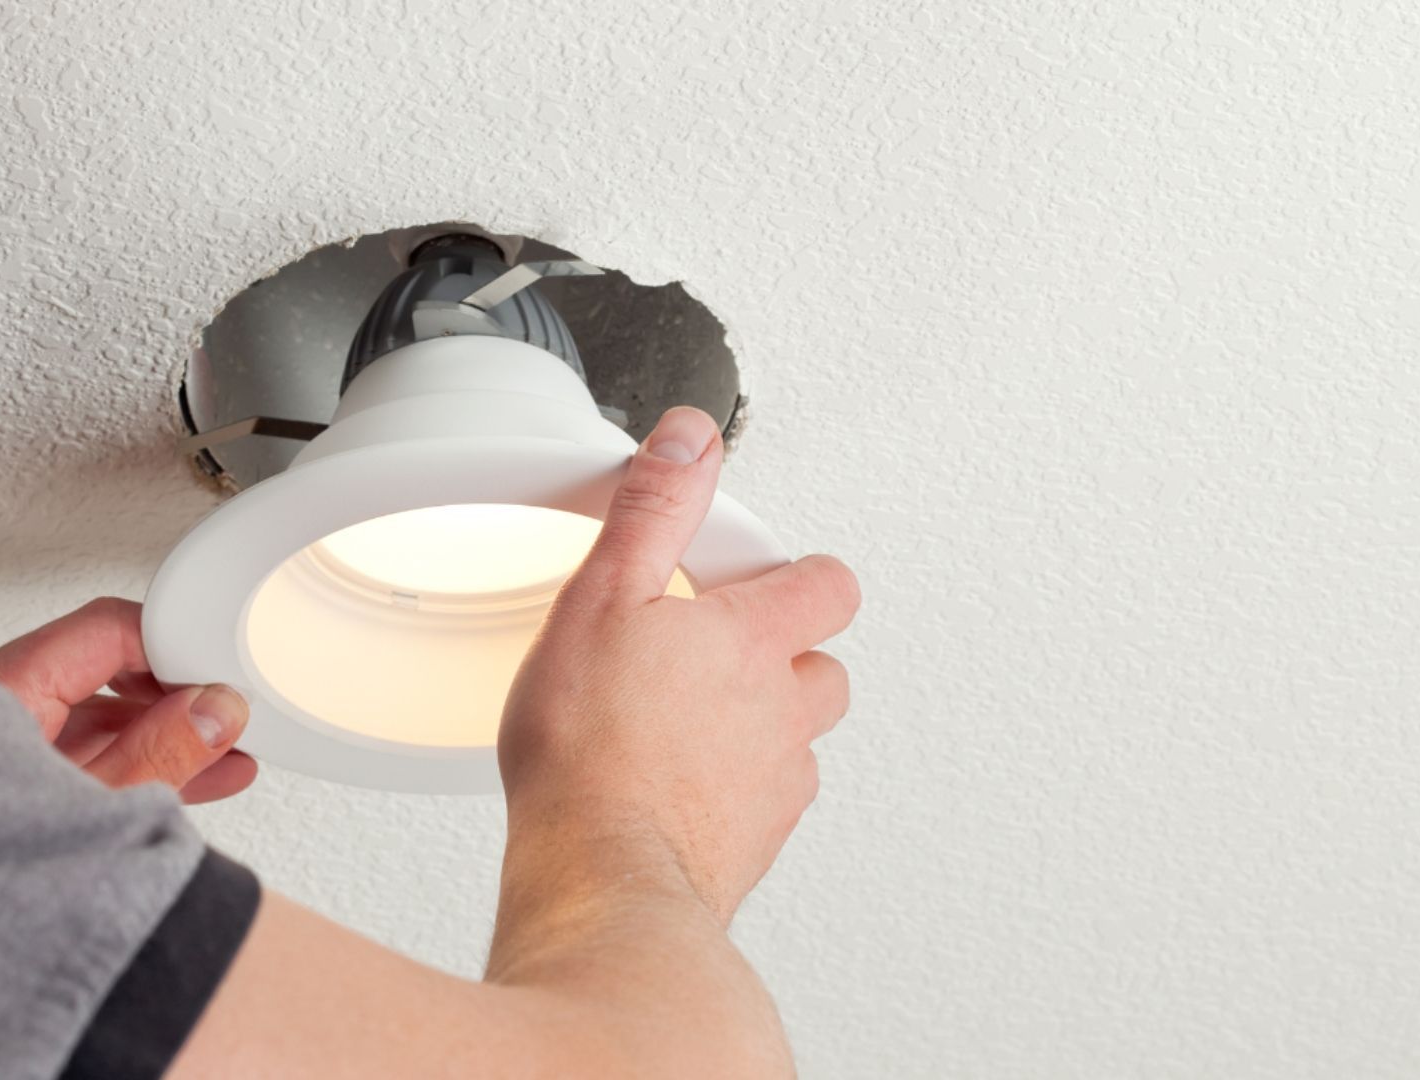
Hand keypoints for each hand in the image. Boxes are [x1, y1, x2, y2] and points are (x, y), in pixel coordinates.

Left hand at [0, 597, 257, 802]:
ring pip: (100, 724)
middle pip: (103, 675)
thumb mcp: (94, 807)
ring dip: (167, 736)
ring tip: (229, 752)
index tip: (214, 669)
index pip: (103, 632)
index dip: (168, 643)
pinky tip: (196, 780)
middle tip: (226, 710)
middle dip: (174, 692)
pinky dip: (140, 767)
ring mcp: (3, 756)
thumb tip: (213, 709)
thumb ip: (161, 752)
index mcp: (4, 695)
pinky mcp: (14, 795)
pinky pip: (87, 762)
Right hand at [497, 407, 859, 922]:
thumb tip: (689, 439)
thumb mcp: (603, 596)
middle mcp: (783, 712)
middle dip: (791, 652)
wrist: (600, 872)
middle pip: (826, 667)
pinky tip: (683, 787)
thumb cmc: (593, 748)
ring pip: (800, 740)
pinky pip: (766, 805)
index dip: (803, 572)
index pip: (826, 585)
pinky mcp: (751, 844)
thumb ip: (653, 510)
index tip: (761, 570)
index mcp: (754, 641)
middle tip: (730, 646)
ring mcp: (773, 784)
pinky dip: (737, 790)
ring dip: (768, 723)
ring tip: (702, 718)